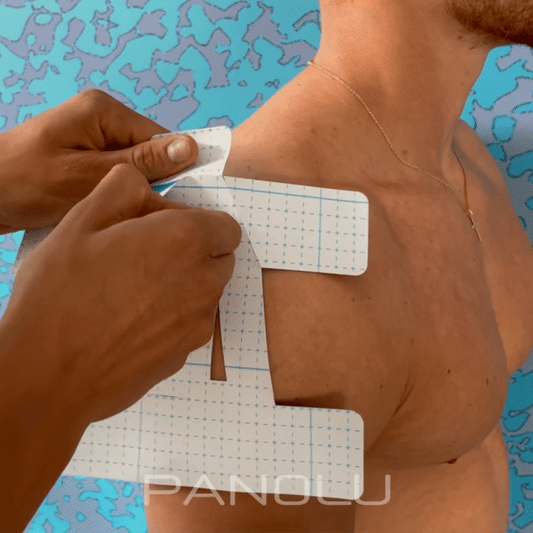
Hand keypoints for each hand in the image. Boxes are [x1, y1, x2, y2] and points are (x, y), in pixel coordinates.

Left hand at [0, 90, 197, 233]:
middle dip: (152, 182)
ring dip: (135, 189)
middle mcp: (102, 117)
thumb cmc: (27, 184)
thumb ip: (141, 162)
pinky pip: (119, 170)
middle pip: (151, 151)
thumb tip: (190, 147)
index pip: (162, 139)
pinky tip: (111, 206)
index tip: (175, 203)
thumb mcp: (88, 175)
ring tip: (123, 211)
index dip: (174, 171)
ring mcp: (94, 135)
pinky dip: (120, 190)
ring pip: (136, 165)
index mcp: (104, 112)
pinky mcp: (87, 153)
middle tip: (144, 212)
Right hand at [0, 163, 240, 424]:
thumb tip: (145, 183)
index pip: (226, 226)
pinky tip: (132, 321)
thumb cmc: (60, 296)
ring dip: (186, 284)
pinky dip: (174, 316)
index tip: (170, 229)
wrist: (49, 375)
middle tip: (148, 256)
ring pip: (208, 291)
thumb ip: (123, 188)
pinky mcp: (185, 353)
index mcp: (184, 241)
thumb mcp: (81, 221)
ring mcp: (197, 323)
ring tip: (134, 290)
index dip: (200, 223)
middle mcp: (203, 282)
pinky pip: (191, 324)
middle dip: (196, 252)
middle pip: (220, 258)